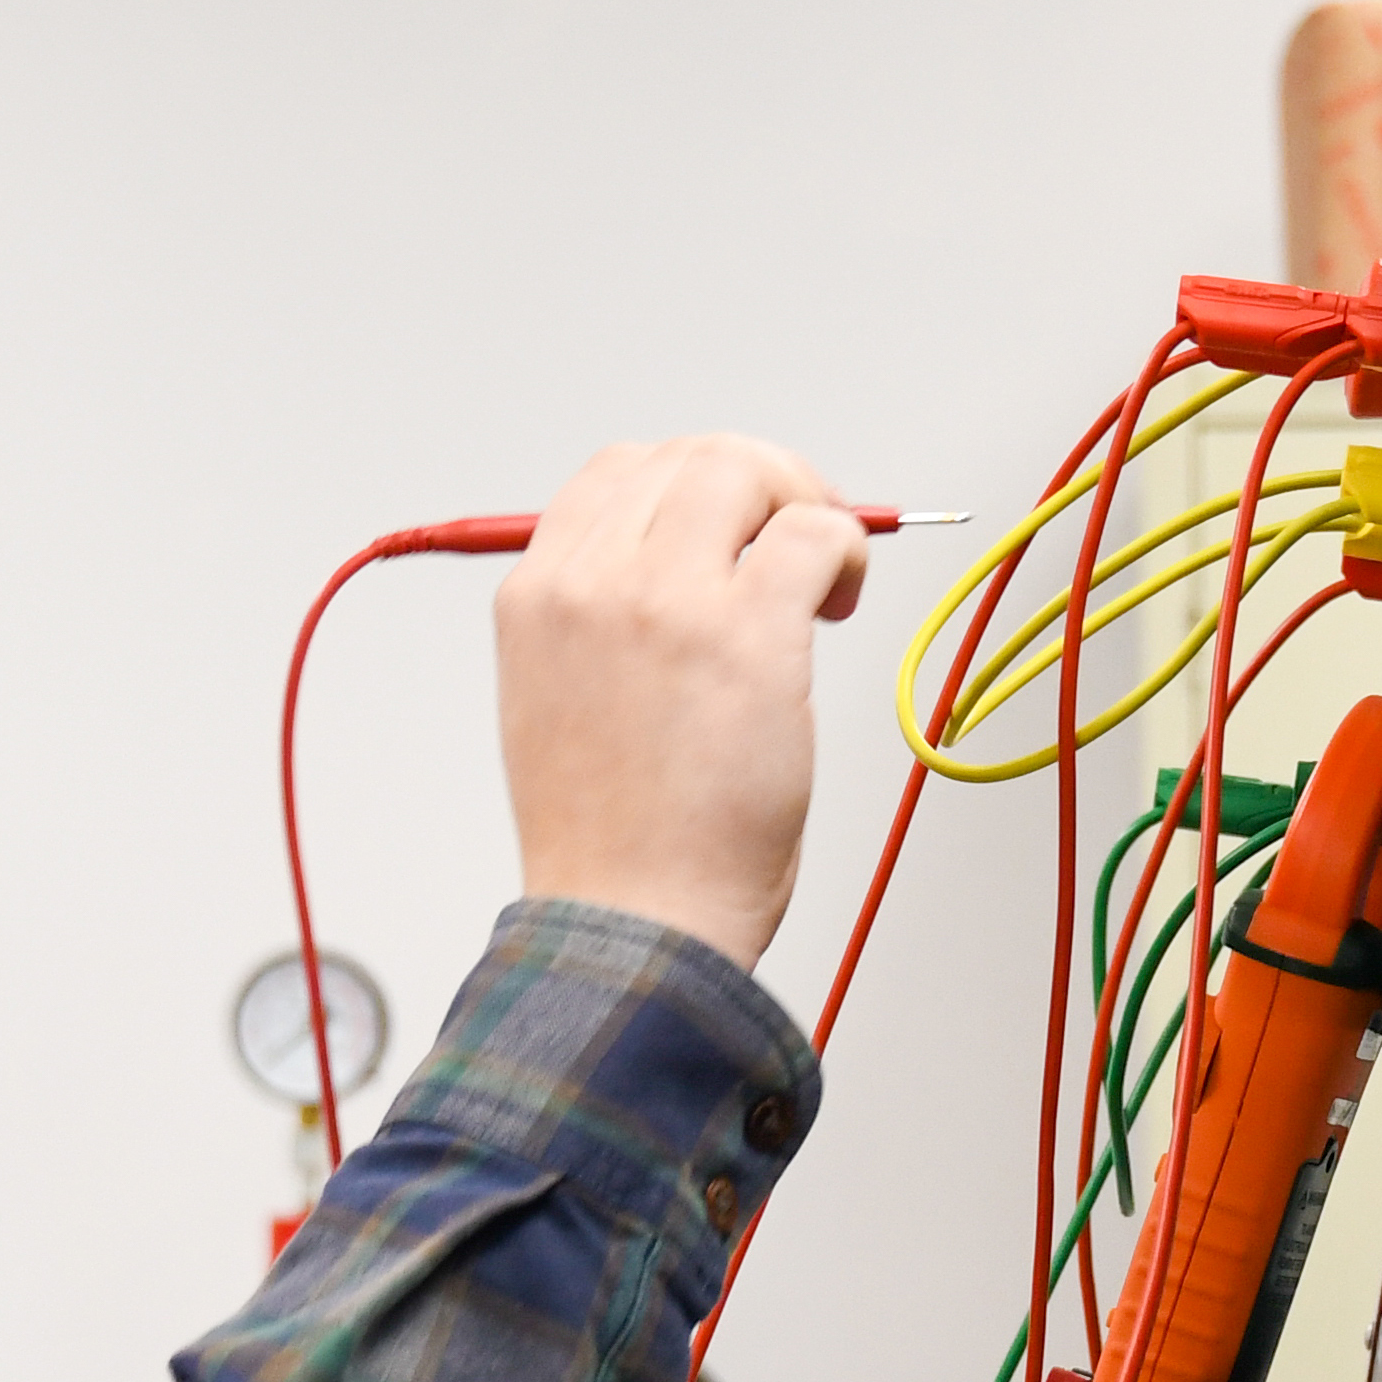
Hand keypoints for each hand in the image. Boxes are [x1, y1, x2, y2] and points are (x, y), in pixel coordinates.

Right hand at [497, 436, 862, 971]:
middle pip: (689, 457)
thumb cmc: (612, 840)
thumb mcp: (556, 700)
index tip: (732, 526)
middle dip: (760, 481)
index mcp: (536, 597)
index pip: (616, 472)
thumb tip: (692, 560)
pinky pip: (814, 534)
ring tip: (820, 576)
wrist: (632, 924)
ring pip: (749, 474)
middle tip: (795, 536)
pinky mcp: (747, 637)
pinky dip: (845, 551)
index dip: (689, 484)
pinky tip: (838, 602)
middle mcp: (591, 584)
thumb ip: (599, 618)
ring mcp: (667, 604)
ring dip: (804, 503)